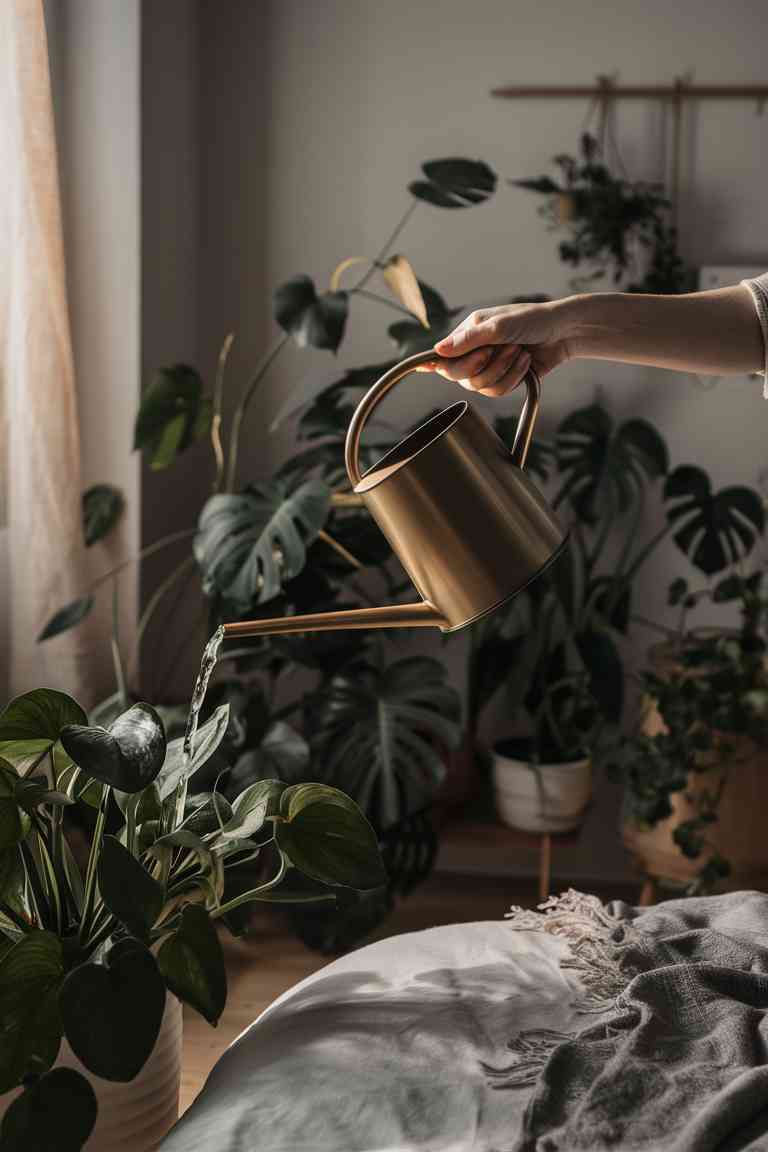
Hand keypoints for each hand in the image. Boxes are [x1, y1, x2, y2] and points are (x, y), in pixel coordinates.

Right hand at [420, 300, 572, 395]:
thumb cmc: (533, 320)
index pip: (444, 357)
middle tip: (498, 349)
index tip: (433, 368)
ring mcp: (489, 368)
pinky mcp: (505, 380)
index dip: (440, 365)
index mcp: (468, 334)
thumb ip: (469, 340)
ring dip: (503, 370)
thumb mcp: (500, 325)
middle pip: (460, 377)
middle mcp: (474, 352)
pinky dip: (514, 377)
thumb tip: (438, 350)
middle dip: (483, 365)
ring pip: (480, 387)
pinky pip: (498, 391)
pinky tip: (525, 362)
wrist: (564, 332)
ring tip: (519, 352)